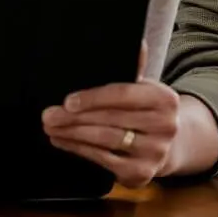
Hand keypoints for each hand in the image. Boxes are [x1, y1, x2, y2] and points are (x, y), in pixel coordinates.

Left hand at [42, 79, 180, 187]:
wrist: (169, 144)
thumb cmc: (145, 109)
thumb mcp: (144, 88)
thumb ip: (134, 68)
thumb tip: (136, 43)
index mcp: (165, 99)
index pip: (123, 95)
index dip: (93, 98)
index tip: (67, 101)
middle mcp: (165, 127)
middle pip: (110, 119)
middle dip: (74, 118)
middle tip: (48, 115)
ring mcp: (155, 152)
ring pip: (105, 140)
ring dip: (72, 134)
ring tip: (51, 127)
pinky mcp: (142, 173)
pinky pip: (104, 160)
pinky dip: (79, 149)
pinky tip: (63, 141)